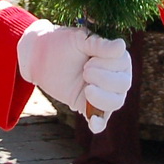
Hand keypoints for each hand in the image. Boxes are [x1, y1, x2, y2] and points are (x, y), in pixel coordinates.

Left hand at [16, 20, 131, 133]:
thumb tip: (122, 45)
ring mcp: (104, 94)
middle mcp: (115, 77)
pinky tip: (92, 123)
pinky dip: (99, 124)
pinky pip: (101, 121)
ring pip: (115, 103)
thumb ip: (100, 45)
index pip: (124, 64)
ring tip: (87, 89)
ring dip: (102, 98)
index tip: (89, 59)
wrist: (40, 56)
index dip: (107, 64)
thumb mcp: (79, 40)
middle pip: (122, 85)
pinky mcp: (89, 107)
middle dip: (104, 79)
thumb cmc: (63, 43)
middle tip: (85, 71)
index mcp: (116, 57)